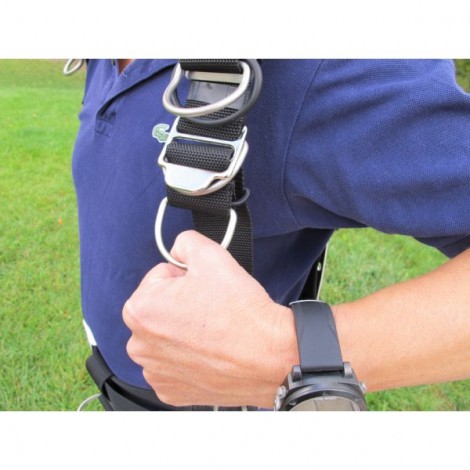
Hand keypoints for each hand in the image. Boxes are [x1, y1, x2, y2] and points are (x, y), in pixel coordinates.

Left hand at [122, 230, 297, 407]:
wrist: (269, 357)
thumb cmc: (240, 312)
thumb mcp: (211, 255)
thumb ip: (185, 242)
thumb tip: (177, 249)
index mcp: (140, 309)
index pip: (159, 277)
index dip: (186, 278)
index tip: (205, 290)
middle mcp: (139, 344)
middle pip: (160, 308)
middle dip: (181, 304)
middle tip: (211, 310)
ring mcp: (155, 372)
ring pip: (167, 337)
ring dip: (184, 332)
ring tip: (213, 333)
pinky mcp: (171, 392)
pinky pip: (174, 364)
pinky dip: (189, 358)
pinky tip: (210, 354)